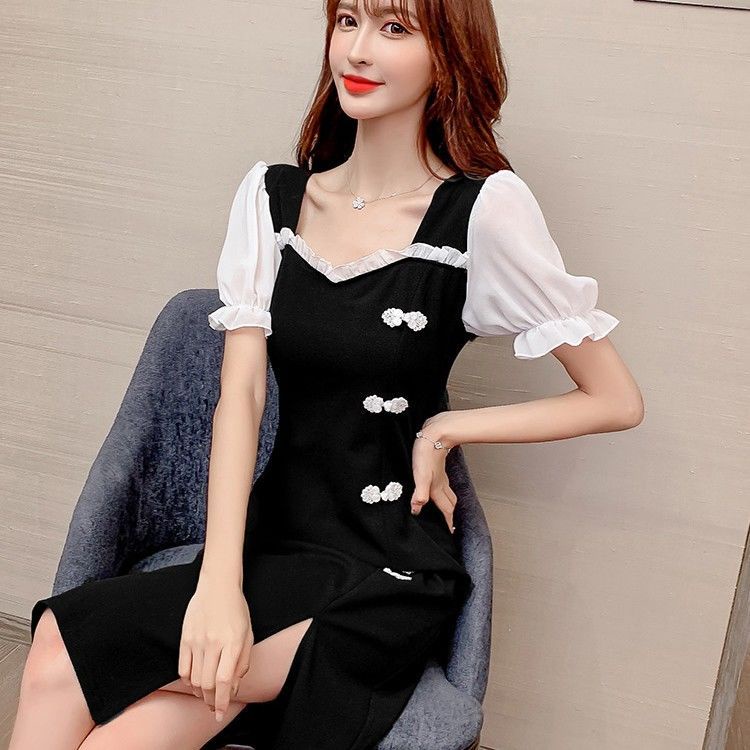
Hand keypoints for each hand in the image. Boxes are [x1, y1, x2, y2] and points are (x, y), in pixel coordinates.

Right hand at [178, 578, 253, 721]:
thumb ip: (242, 662)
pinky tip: (195, 683)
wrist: (218, 586)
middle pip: (207, 684)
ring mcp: (197, 640)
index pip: (223, 680)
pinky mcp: (185, 638)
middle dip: (210, 700)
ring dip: (200, 692)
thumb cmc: (236, 610)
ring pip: (194, 679)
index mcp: (232, 642)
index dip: (221, 700)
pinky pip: (182, 668)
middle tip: (213, 706)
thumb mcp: (248, 634)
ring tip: (205, 696)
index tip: (220, 712)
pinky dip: (188, 681)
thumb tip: (232, 688)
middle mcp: (213, 642)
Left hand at [411, 422, 456, 533]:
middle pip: (450, 503)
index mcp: (436, 488)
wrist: (435, 433)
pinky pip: (444, 483)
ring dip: (448, 503)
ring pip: (448, 493)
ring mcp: (440, 475)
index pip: (445, 509)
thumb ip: (419, 493)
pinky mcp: (438, 466)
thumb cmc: (426, 453)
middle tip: (449, 523)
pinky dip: (443, 490)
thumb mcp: (420, 475)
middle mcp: (441, 483)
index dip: (448, 522)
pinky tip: (437, 485)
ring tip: (446, 509)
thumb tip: (417, 509)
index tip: (450, 532)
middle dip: (450, 514)